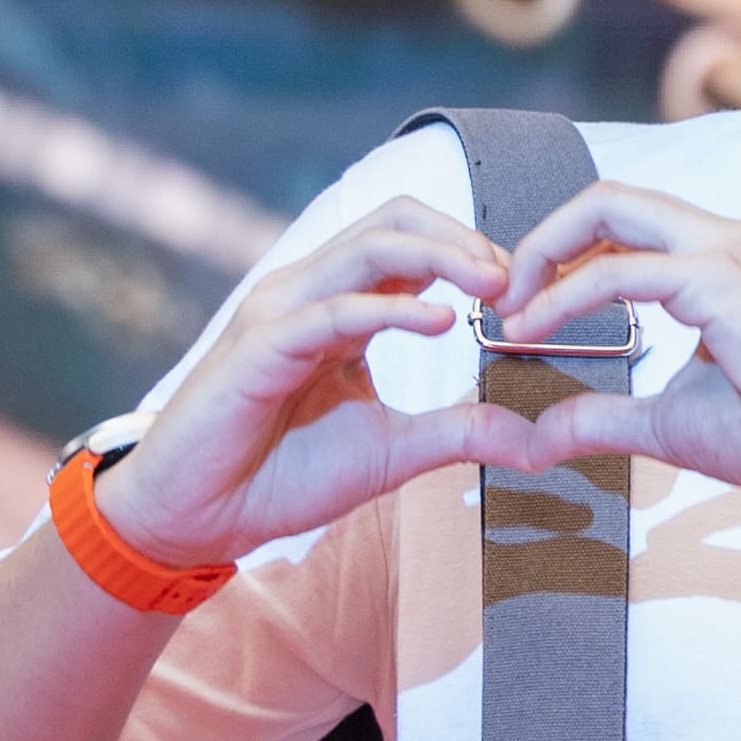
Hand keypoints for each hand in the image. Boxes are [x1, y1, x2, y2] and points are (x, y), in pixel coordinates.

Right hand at [79, 195, 596, 586]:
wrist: (200, 517)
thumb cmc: (284, 476)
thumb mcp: (394, 451)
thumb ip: (461, 434)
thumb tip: (539, 440)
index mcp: (341, 306)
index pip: (409, 241)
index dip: (471, 252)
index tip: (526, 289)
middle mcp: (309, 293)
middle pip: (392, 223)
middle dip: (461, 238)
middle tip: (517, 274)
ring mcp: (281, 313)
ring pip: (366, 250)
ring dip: (438, 256)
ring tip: (493, 282)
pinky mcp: (259, 347)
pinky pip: (332, 311)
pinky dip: (390, 309)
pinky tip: (441, 322)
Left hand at [483, 178, 740, 509]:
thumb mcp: (667, 422)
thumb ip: (602, 416)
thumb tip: (538, 435)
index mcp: (718, 261)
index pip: (622, 224)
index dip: (561, 255)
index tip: (520, 307)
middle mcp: (722, 239)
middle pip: (606, 199)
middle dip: (540, 241)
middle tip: (500, 298)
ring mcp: (724, 251)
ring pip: (607, 211)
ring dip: (542, 257)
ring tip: (508, 312)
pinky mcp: (720, 280)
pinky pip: (619, 271)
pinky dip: (564, 297)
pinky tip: (534, 330)